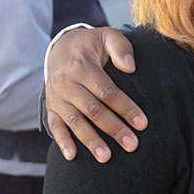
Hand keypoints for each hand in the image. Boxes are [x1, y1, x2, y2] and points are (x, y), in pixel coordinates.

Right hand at [45, 27, 146, 162]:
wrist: (61, 47)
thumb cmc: (91, 44)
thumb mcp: (107, 36)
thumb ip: (121, 47)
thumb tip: (130, 67)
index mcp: (83, 67)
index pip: (107, 92)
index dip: (125, 108)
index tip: (142, 123)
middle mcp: (67, 84)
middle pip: (93, 110)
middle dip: (114, 129)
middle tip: (132, 145)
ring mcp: (57, 97)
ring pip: (75, 122)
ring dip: (91, 141)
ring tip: (106, 158)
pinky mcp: (51, 107)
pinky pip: (55, 126)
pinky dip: (62, 142)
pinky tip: (72, 156)